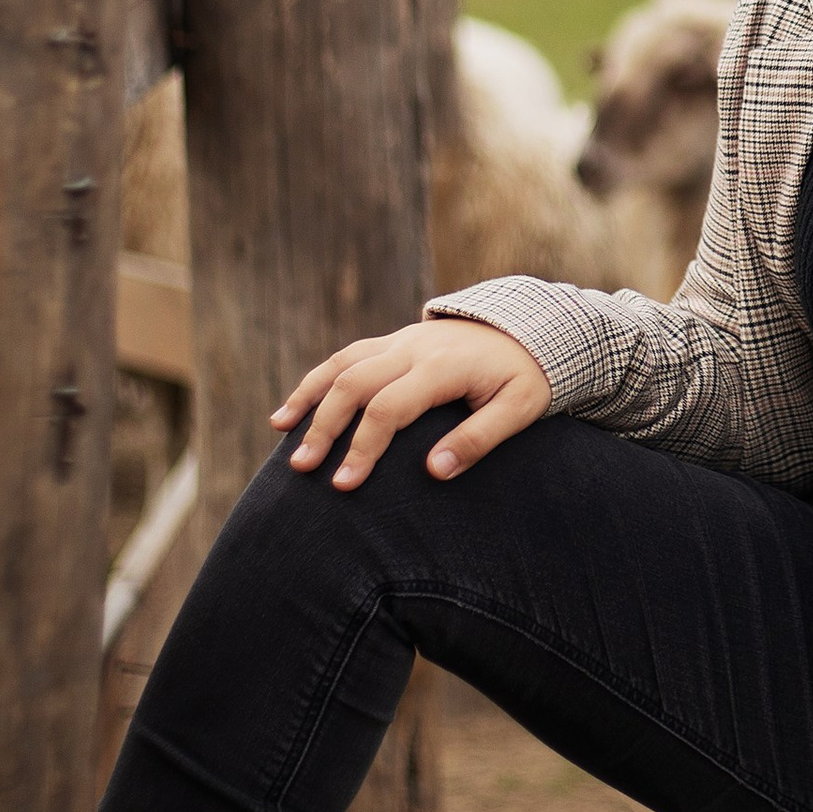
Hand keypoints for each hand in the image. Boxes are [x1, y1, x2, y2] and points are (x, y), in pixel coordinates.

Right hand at [271, 319, 549, 488]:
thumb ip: (479, 439)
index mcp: (442, 366)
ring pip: (342, 364)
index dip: (363, 446)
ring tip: (281, 433)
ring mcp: (401, 341)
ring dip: (308, 398)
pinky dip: (316, 381)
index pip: (389, 407)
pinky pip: (346, 358)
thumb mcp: (520, 409)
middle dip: (324, 426)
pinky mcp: (394, 342)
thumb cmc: (526, 376)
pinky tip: (293, 410)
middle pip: (354, 383)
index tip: (344, 484)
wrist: (531, 327)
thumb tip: (433, 472)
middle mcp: (414, 348)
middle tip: (302, 469)